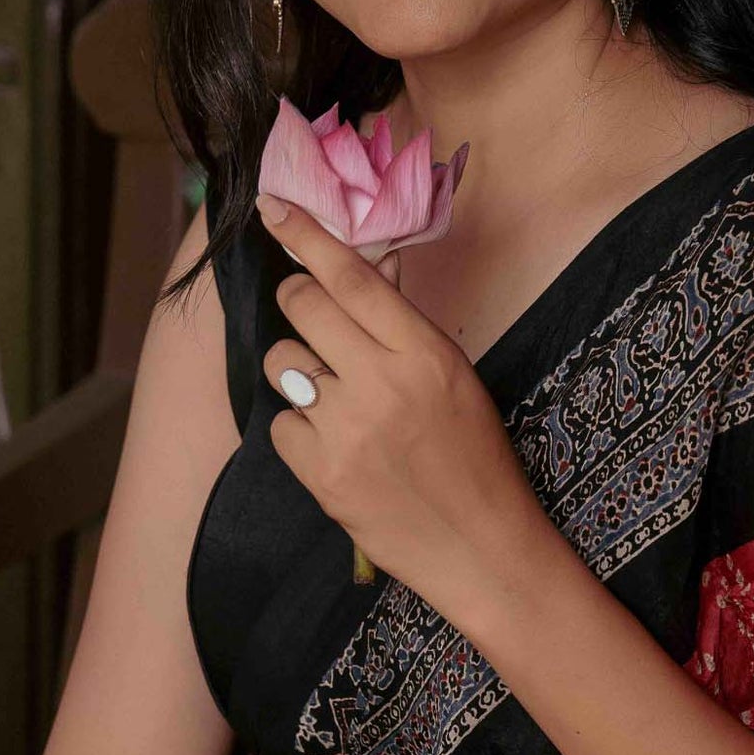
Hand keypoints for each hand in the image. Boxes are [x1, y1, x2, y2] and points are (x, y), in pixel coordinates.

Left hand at [259, 193, 547, 613]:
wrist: (480, 547)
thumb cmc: (476, 457)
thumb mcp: (455, 377)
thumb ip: (404, 325)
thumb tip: (363, 268)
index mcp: (426, 353)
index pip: (352, 278)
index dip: (307, 236)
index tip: (272, 207)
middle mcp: (383, 384)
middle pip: (303, 307)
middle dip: (299, 301)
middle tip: (315, 319)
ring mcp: (347, 430)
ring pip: (282, 364)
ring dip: (298, 370)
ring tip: (334, 397)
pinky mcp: (320, 474)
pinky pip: (280, 424)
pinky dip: (300, 430)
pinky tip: (336, 446)